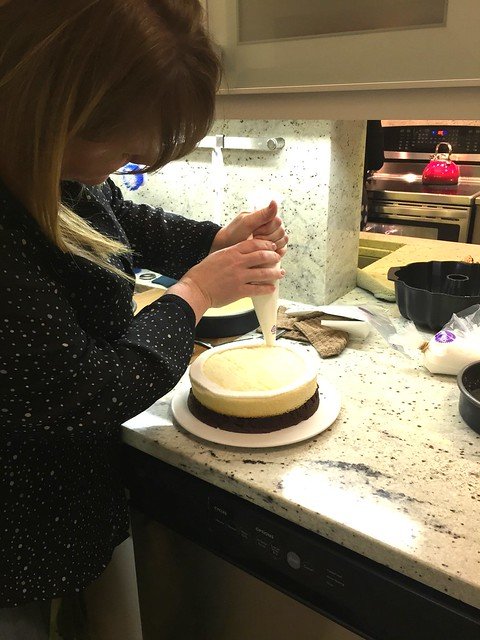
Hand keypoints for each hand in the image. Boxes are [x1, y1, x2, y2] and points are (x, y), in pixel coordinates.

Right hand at [169, 238, 284, 322]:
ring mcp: (239, 277)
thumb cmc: (202, 273)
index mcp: (231, 252)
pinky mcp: (239, 291)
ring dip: (275, 273)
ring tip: (281, 273)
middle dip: (274, 257)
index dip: (266, 245)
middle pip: (262, 256)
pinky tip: (271, 288)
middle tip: (278, 259)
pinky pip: (257, 289)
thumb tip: (241, 253)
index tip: (272, 247)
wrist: (195, 289)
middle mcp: (237, 263)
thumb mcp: (216, 256)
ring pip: (263, 273)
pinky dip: (267, 288)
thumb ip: (230, 254)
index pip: (254, 244)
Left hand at [211, 201, 287, 257]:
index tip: (253, 231)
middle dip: (267, 238)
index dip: (266, 229)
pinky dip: (276, 252)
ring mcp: (274, 236)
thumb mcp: (247, 222)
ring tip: (257, 245)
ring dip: (270, 245)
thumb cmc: (235, 232)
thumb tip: (274, 202)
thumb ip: (262, 214)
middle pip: (281, 232)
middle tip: (253, 239)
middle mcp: (272, 225)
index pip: (277, 222)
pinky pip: (283, 249)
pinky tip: (265, 252)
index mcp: (267, 216)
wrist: (228, 246)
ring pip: (283, 240)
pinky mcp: (275, 247)